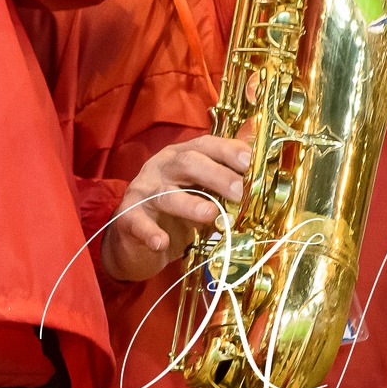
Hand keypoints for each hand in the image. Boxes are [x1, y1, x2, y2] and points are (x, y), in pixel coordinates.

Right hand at [102, 133, 252, 282]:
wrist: (137, 240)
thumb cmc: (176, 211)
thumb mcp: (201, 188)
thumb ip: (226, 172)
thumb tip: (259, 145)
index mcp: (180, 157)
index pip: (205, 145)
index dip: (227, 150)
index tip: (249, 162)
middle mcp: (160, 169)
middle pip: (187, 163)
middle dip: (216, 175)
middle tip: (239, 193)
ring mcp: (143, 193)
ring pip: (165, 194)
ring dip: (189, 204)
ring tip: (211, 214)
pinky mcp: (128, 218)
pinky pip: (138, 222)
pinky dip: (149, 232)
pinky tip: (161, 242)